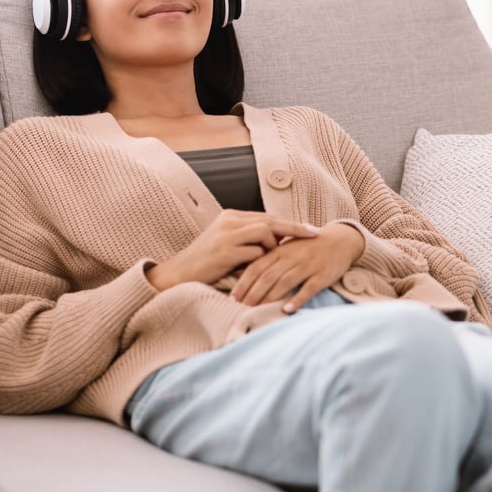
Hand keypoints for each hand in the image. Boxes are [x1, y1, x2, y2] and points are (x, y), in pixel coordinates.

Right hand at [146, 211, 318, 291]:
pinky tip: (263, 270)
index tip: (309, 229)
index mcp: (231, 216)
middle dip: (294, 228)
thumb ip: (249, 239)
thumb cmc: (206, 264)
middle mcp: (229, 221)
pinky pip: (254, 253)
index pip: (267, 216)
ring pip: (264, 233)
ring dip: (273, 248)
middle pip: (270, 220)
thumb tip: (278, 240)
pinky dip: (262, 261)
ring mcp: (226, 235)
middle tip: (314, 234)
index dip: (289, 224)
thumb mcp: (228, 245)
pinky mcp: (224, 251)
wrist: (177, 275)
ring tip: (273, 261)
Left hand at [230, 223, 365, 312]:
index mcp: (279, 251)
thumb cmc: (307, 248)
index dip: (243, 283)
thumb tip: (241, 275)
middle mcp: (292, 257)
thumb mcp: (286, 249)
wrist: (339, 240)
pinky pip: (309, 287)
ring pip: (285, 282)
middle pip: (268, 276)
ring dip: (270, 297)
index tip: (232, 298)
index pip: (256, 267)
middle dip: (253, 294)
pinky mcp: (323, 274)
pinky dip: (297, 298)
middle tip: (240, 309)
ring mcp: (308, 265)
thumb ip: (267, 261)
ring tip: (258, 311)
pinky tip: (287, 309)